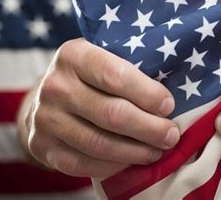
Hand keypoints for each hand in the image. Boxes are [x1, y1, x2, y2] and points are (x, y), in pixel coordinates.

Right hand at [19, 38, 179, 177]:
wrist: (45, 98)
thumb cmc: (90, 76)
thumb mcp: (103, 57)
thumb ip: (131, 66)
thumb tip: (178, 87)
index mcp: (74, 55)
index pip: (116, 75)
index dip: (147, 93)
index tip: (169, 105)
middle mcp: (55, 85)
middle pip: (112, 114)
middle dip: (150, 128)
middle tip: (171, 135)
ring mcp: (45, 118)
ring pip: (100, 143)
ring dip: (136, 151)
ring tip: (157, 150)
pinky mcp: (42, 146)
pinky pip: (84, 164)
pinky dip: (114, 166)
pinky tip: (132, 160)